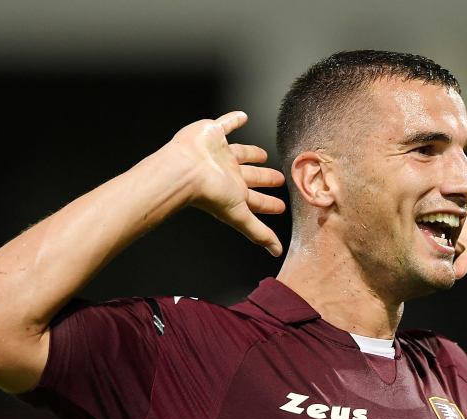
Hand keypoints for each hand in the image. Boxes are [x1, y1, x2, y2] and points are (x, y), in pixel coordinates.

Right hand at [168, 111, 286, 254]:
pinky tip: (242, 117)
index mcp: (234, 192)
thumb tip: (277, 253)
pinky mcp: (211, 133)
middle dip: (265, 179)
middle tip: (279, 179)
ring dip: (252, 153)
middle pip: (251, 176)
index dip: (269, 204)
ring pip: (241, 152)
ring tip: (263, 154)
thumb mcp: (240, 215)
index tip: (280, 207)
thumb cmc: (209, 192)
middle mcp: (227, 173)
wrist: (185, 169)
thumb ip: (258, 232)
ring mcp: (219, 153)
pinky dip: (233, 120)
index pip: (256, 200)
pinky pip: (225, 124)